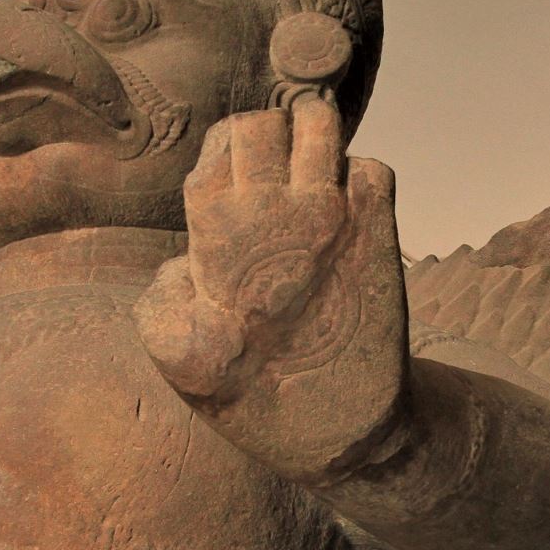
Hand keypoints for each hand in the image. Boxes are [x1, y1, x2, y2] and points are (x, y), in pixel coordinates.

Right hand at [135, 96, 407, 481]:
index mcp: (218, 234)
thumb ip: (168, 286)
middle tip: (270, 178)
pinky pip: (368, 167)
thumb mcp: (174, 350)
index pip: (218, 145)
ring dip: (312, 140)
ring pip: (320, 122)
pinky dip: (356, 181)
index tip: (233, 188)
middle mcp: (276, 210)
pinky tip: (346, 217)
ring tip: (310, 177)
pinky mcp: (381, 226)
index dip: (224, 160)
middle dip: (262, 139)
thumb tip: (192, 249)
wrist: (344, 428)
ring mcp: (334, 212)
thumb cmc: (253, 394)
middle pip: (263, 122)